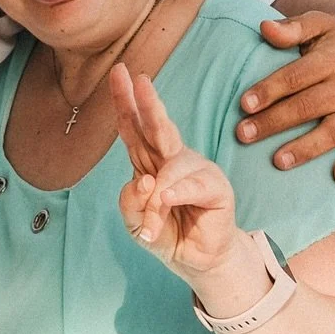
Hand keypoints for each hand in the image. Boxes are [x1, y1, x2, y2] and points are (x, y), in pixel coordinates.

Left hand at [111, 63, 243, 284]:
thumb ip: (131, 203)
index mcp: (149, 161)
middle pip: (157, 126)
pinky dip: (176, 193)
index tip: (117, 72)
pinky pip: (193, 185)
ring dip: (156, 195)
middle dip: (148, 102)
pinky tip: (167, 199)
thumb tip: (143, 181)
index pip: (134, 127)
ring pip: (170, 167)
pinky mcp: (216, 188)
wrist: (196, 261)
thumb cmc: (166, 234)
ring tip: (151, 220)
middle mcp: (172, 159)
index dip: (124, 101)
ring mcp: (196, 171)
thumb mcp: (135, 223)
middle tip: (140, 80)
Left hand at [235, 14, 334, 183]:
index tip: (244, 105)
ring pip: (333, 131)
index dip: (269, 90)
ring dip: (306, 148)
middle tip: (243, 135)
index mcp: (332, 59)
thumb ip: (293, 28)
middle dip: (274, 122)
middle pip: (308, 107)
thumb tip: (264, 28)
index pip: (295, 76)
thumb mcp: (321, 24)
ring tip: (278, 162)